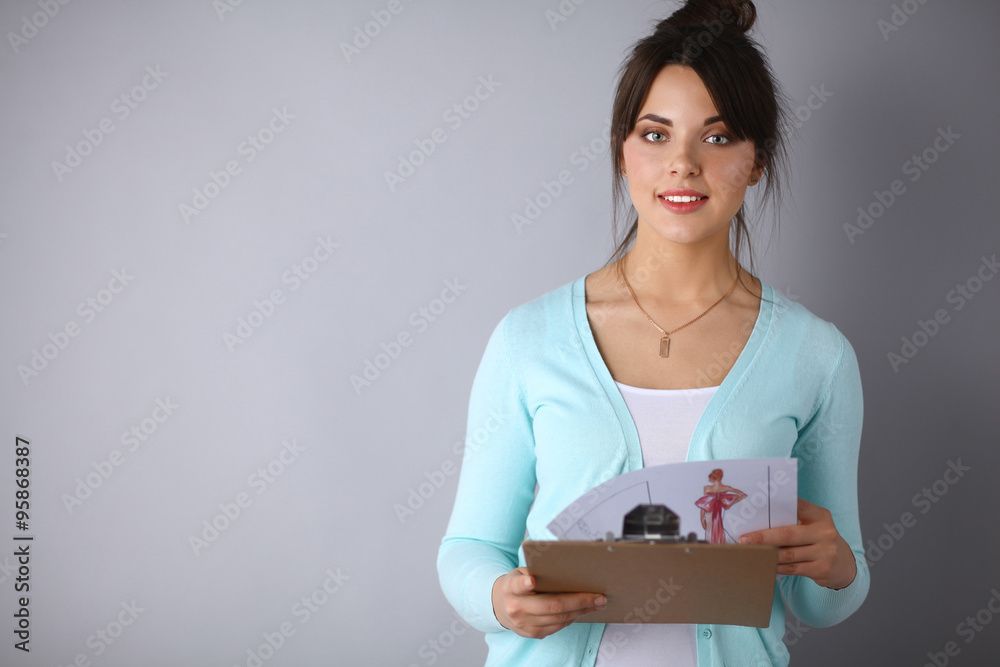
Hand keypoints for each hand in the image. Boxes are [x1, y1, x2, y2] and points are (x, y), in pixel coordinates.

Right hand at [492, 567, 606, 638]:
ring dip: (581, 611)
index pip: (517, 585)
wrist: (502, 606)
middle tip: (598, 597)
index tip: (531, 581)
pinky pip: (557, 626)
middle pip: (550, 605)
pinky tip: (582, 610)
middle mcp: (515, 607)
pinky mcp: (532, 633)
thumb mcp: (520, 573)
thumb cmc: (518, 585)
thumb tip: (566, 571)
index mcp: (510, 588)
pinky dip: (572, 617)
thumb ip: (535, 572)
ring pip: (558, 618)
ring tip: (597, 603)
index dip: (524, 584)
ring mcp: (524, 624)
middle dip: (578, 601)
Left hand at [738, 498, 856, 589]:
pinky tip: (765, 564)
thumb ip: (795, 519)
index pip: (797, 506)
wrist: (844, 564)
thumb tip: (759, 519)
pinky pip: (793, 569)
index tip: (756, 509)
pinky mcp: (822, 570)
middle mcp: (825, 533)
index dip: (777, 506)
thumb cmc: (819, 539)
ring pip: (789, 554)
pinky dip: (777, 566)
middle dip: (763, 537)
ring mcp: (825, 552)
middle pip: (788, 534)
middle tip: (744, 539)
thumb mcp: (814, 524)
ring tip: (750, 552)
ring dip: (767, 554)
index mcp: (820, 516)